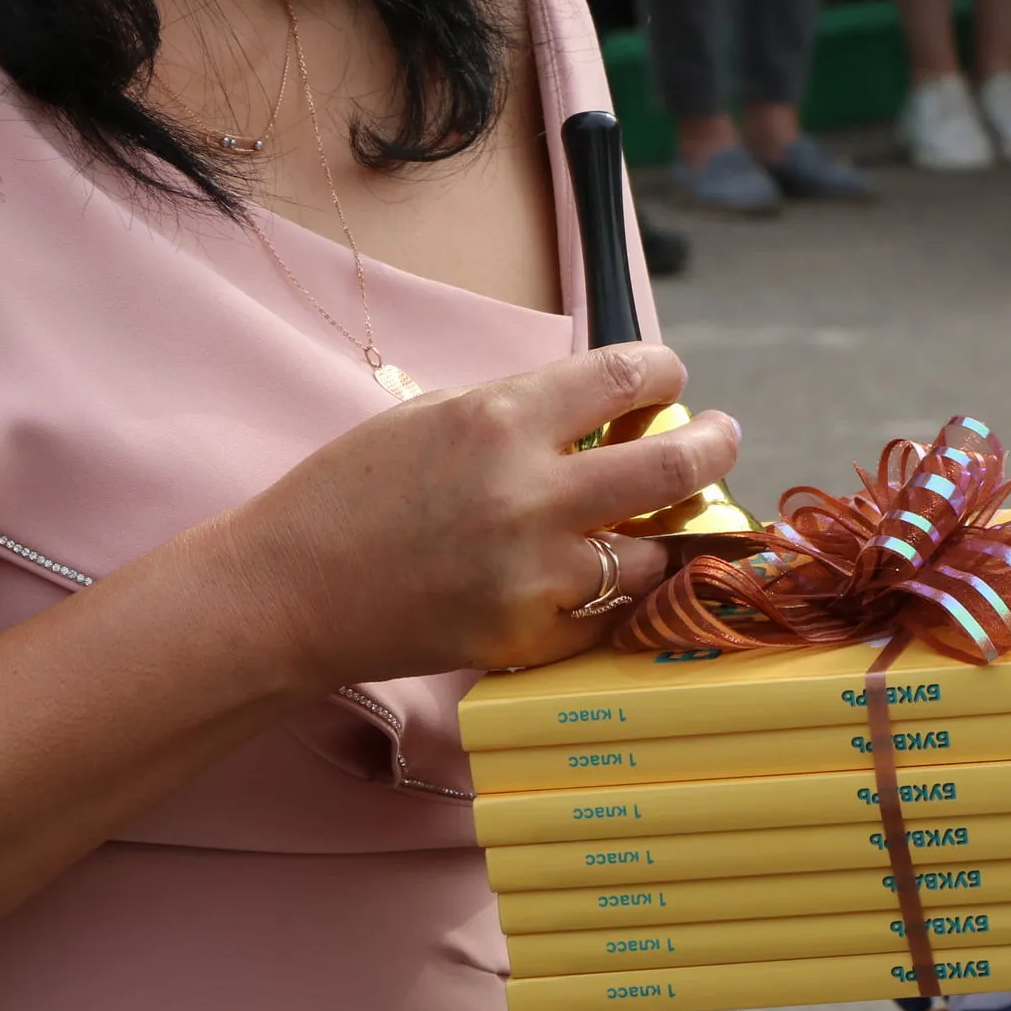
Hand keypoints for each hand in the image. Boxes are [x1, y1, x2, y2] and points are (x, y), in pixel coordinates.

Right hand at [217, 343, 739, 687]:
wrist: (289, 591)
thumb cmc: (351, 494)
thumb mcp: (434, 416)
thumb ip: (523, 409)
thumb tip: (606, 406)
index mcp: (502, 420)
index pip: (627, 376)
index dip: (665, 371)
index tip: (671, 378)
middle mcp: (530, 495)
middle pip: (675, 468)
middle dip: (713, 445)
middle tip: (721, 437)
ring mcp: (534, 576)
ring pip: (651, 557)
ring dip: (656, 538)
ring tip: (649, 526)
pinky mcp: (528, 640)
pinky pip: (605, 618)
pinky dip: (608, 599)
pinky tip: (598, 582)